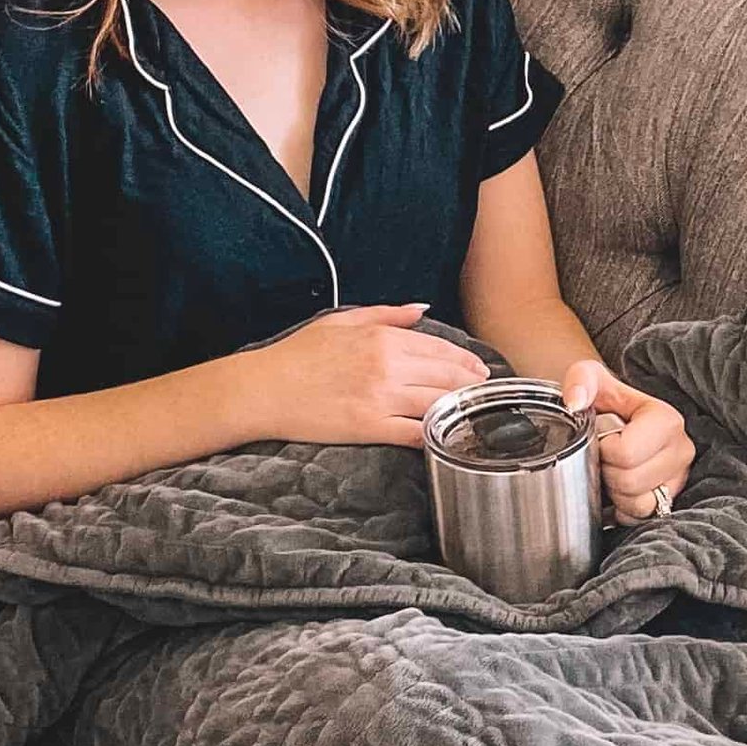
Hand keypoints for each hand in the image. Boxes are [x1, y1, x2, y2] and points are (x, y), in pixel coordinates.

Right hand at [240, 302, 488, 446]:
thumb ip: (387, 314)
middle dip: (471, 385)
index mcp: (382, 338)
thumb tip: (421, 308)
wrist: (263, 389)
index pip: (440, 349)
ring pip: (438, 404)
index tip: (478, 370)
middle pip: (447, 377)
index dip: (465, 361)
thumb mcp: (342, 321)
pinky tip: (448, 436)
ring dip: (460, 410)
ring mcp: (380, 398)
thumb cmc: (297, 355)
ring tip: (473, 414)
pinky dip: (436, 435)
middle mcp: (387, 366)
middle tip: (483, 393)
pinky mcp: (370, 427)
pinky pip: (415, 433)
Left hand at [561, 359, 692, 522]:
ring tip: (612, 472)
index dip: (604, 451)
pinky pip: (641, 517)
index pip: (627, 454)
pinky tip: (619, 488)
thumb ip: (580, 381)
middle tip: (603, 458)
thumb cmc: (603, 398)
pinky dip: (624, 509)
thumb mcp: (589, 377)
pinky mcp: (672, 499)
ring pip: (639, 505)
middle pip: (631, 482)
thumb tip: (575, 402)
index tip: (601, 440)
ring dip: (616, 493)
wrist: (613, 415)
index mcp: (667, 420)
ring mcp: (679, 478)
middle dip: (607, 473)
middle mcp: (682, 449)